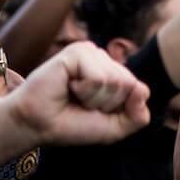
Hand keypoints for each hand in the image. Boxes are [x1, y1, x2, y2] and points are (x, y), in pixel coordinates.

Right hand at [7, 41, 149, 146]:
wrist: (38, 125)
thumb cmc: (72, 124)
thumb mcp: (114, 128)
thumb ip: (137, 115)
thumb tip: (142, 90)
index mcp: (115, 73)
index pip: (140, 90)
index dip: (119, 110)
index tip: (94, 112)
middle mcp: (105, 59)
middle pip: (129, 85)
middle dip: (107, 104)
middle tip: (81, 104)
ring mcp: (91, 53)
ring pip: (115, 81)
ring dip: (94, 99)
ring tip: (74, 95)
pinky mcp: (78, 51)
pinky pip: (98, 77)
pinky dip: (84, 91)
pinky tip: (68, 86)